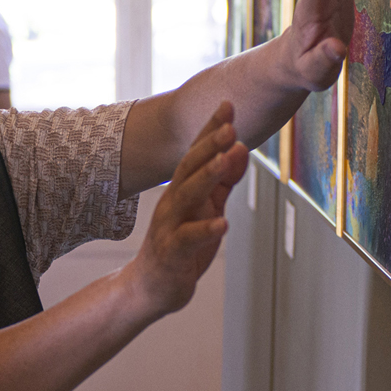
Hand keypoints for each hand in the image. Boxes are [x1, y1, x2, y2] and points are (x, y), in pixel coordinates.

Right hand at [125, 103, 247, 317]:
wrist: (150, 287)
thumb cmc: (181, 246)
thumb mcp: (207, 208)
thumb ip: (223, 181)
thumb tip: (241, 148)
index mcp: (182, 189)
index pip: (197, 153)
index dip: (212, 129)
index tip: (228, 103)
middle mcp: (173, 202)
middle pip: (190, 167)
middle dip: (210, 145)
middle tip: (230, 125)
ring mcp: (169, 226)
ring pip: (187, 196)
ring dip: (207, 176)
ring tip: (227, 159)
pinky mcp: (172, 253)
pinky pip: (188, 239)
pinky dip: (205, 230)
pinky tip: (223, 223)